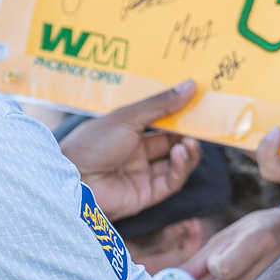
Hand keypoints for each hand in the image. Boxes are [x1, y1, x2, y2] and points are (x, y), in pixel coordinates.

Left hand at [59, 82, 200, 219]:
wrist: (73, 180)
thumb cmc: (93, 143)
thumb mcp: (128, 117)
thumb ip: (160, 104)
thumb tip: (190, 85)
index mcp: (127, 130)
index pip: (160, 120)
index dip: (179, 112)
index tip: (199, 102)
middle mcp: (135, 151)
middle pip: (171, 141)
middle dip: (189, 132)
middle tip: (205, 123)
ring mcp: (141, 173)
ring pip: (175, 162)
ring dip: (188, 151)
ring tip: (191, 141)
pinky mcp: (146, 195)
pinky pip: (171, 181)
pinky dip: (180, 167)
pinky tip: (181, 153)